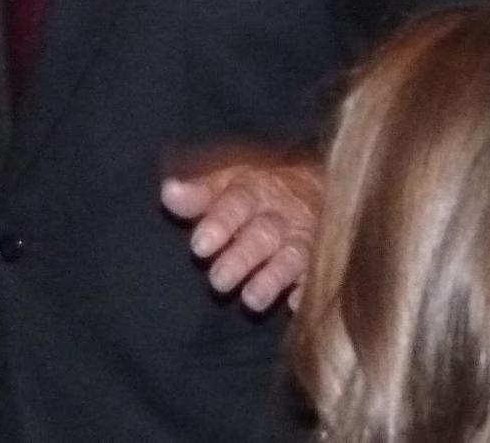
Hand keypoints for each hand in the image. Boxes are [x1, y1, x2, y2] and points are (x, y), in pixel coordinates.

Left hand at [160, 154, 322, 312]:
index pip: (238, 203)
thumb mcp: (230, 184)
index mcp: (257, 191)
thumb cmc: (260, 193)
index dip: (221, 223)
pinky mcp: (321, 263)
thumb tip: (169, 191)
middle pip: (264, 234)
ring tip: (251, 299)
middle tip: (218, 281)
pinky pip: (318, 277)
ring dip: (273, 278)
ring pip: (292, 257)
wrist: (319, 189)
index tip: (200, 246)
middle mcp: (283, 215)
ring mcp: (306, 239)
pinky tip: (295, 305)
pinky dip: (308, 290)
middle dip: (243, 257)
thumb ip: (199, 194)